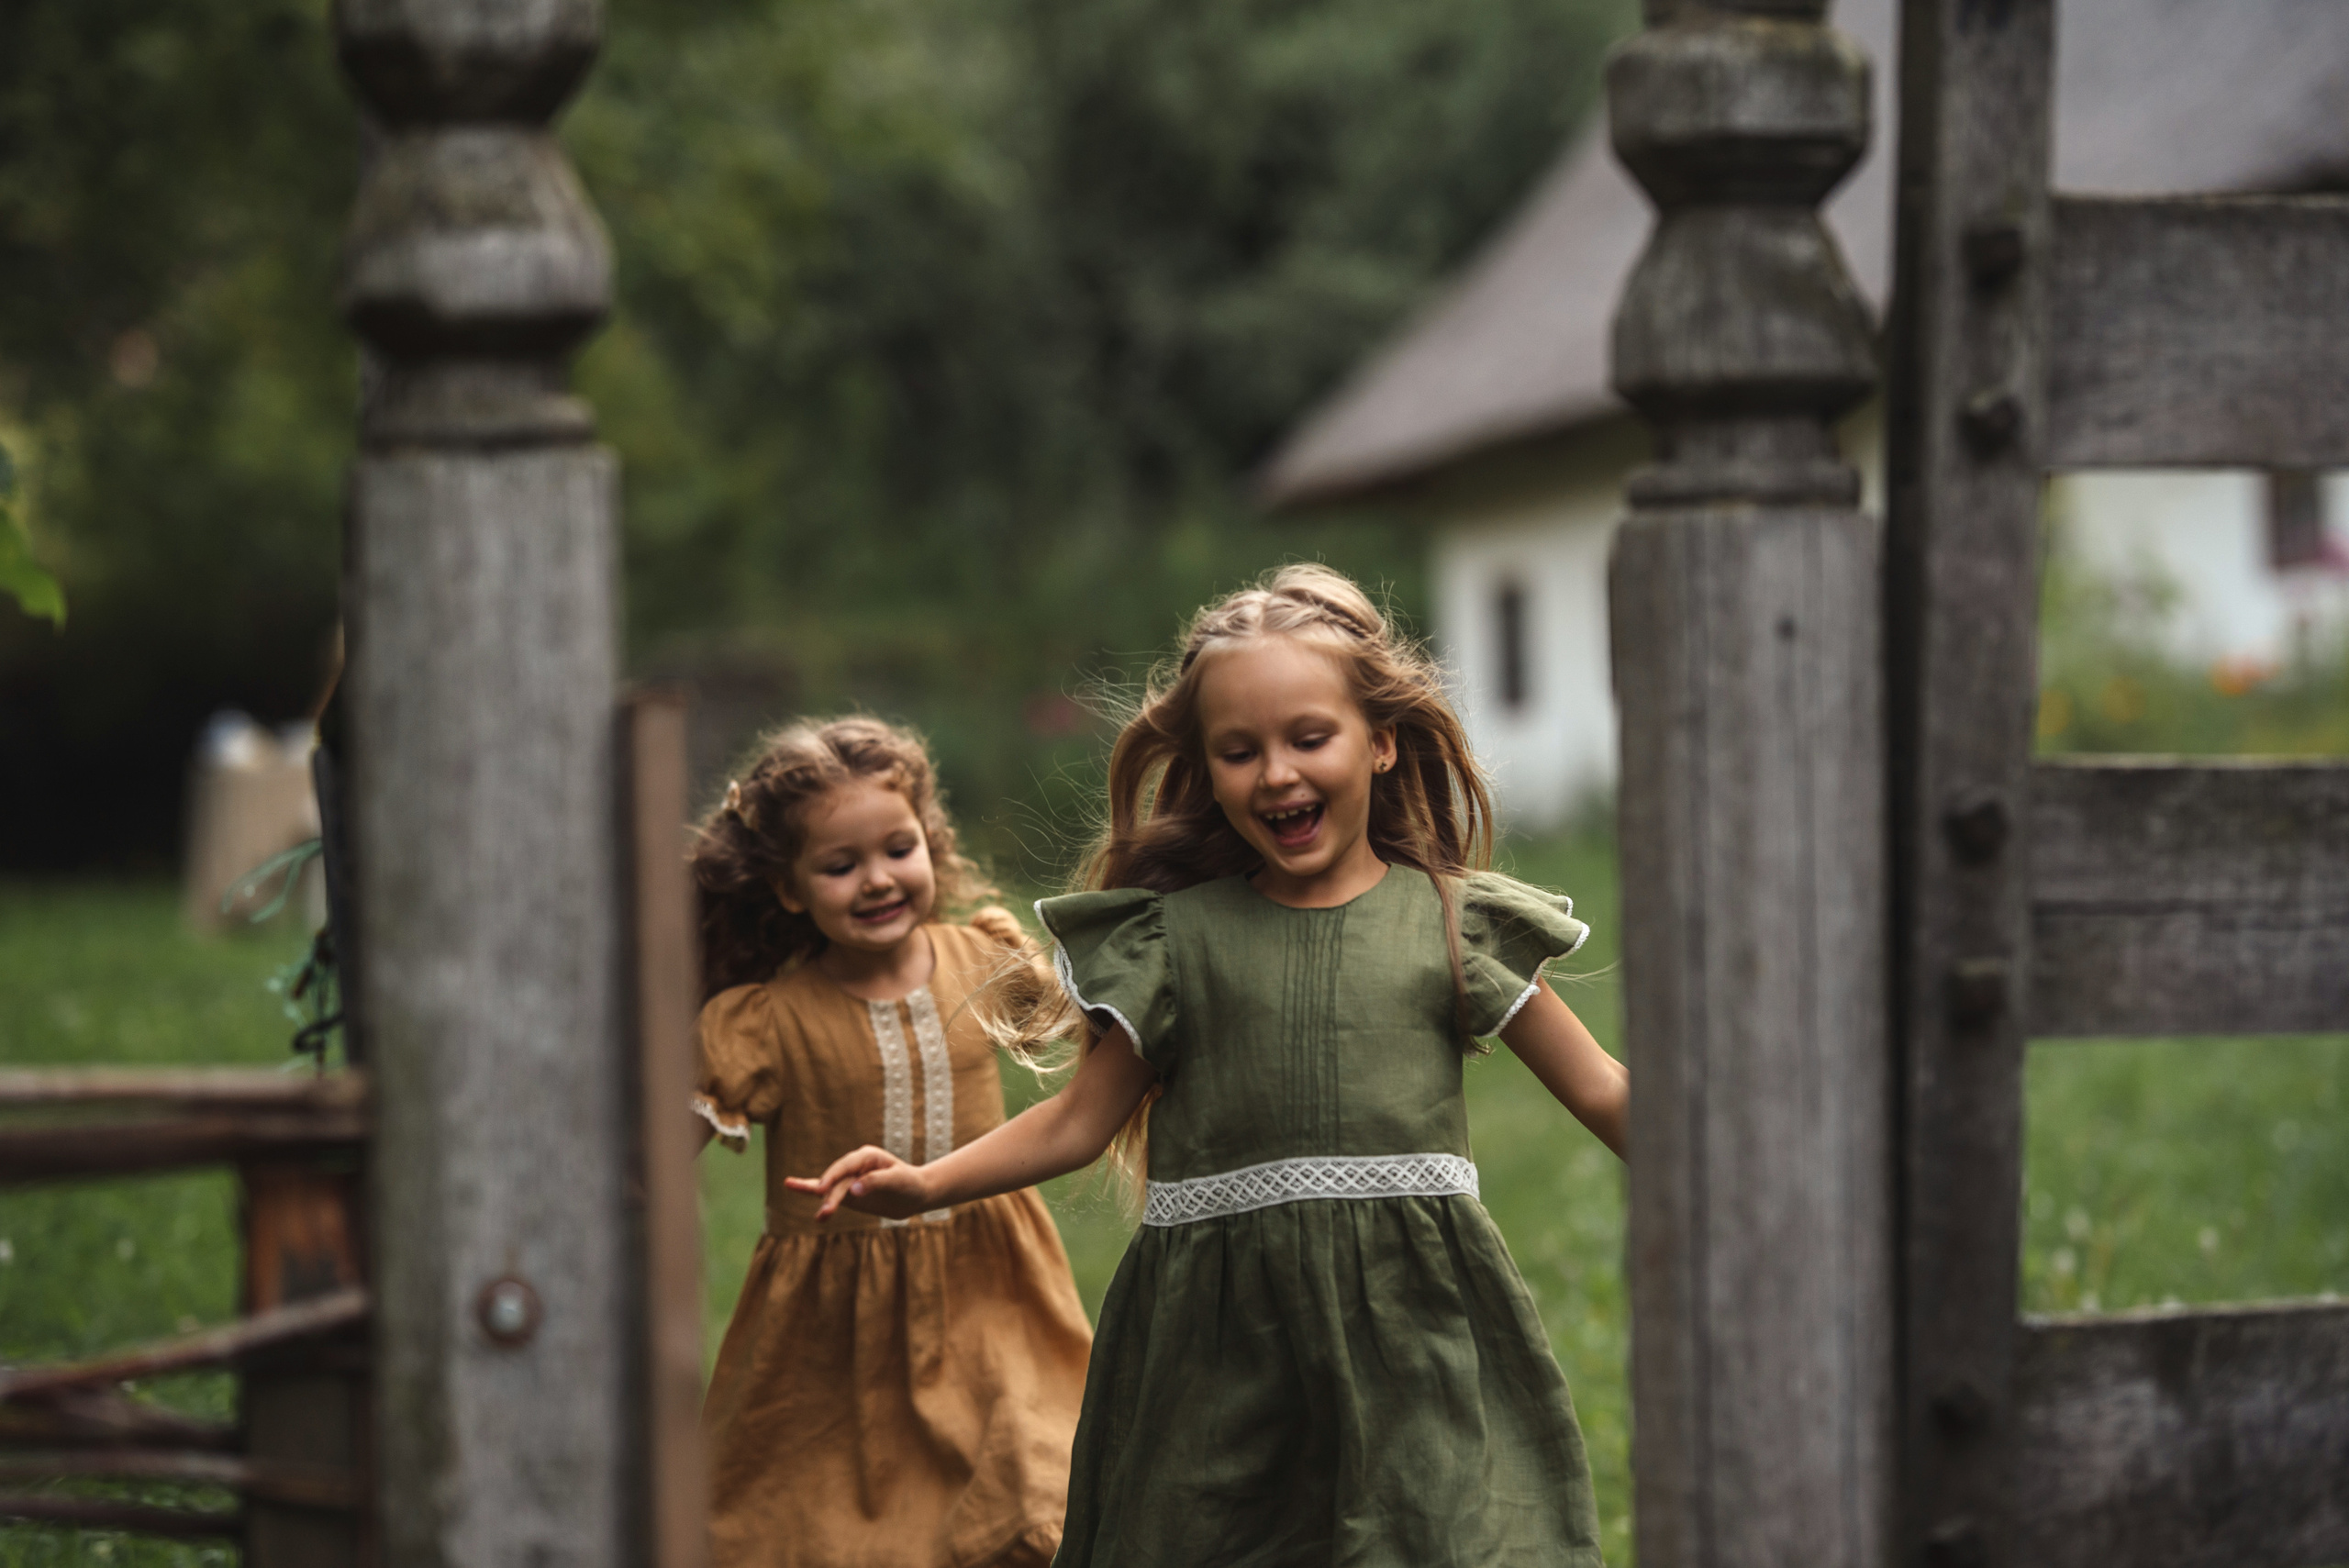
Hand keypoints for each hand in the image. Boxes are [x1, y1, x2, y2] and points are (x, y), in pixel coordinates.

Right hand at [784, 1145, 934, 1219]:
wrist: (915, 1195)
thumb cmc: (909, 1183)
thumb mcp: (898, 1180)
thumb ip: (875, 1182)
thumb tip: (853, 1190)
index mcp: (866, 1156)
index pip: (846, 1165)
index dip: (834, 1176)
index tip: (825, 1190)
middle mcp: (854, 1165)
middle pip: (837, 1181)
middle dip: (830, 1196)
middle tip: (825, 1212)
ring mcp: (849, 1179)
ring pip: (830, 1189)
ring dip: (824, 1202)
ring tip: (820, 1217)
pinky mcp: (847, 1193)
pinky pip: (828, 1194)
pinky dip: (813, 1194)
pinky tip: (793, 1188)